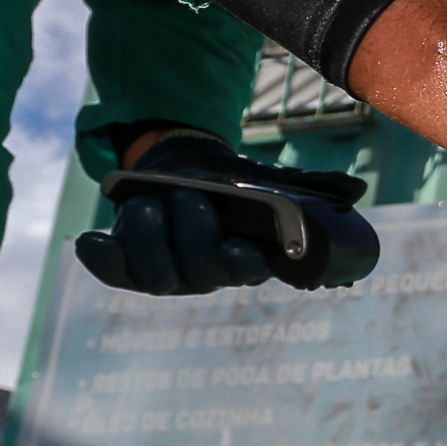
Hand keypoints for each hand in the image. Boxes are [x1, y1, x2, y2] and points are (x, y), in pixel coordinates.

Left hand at [76, 131, 373, 294]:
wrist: (181, 171)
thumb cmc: (230, 184)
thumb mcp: (265, 178)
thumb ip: (309, 184)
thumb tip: (356, 188)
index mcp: (243, 258)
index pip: (246, 273)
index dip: (241, 267)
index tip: (241, 251)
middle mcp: (205, 273)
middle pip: (198, 274)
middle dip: (191, 237)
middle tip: (189, 197)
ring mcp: (166, 272)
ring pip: (154, 274)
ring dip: (148, 237)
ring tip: (149, 204)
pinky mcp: (129, 265)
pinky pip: (114, 273)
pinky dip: (100, 259)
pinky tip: (89, 240)